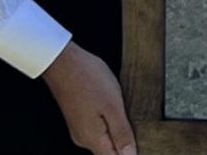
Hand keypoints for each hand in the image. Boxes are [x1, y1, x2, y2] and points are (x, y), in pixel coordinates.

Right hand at [41, 40, 135, 154]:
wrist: (64, 61)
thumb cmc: (87, 78)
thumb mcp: (113, 105)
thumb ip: (122, 132)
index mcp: (92, 138)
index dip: (130, 153)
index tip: (142, 142)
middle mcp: (83, 138)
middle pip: (110, 151)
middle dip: (126, 143)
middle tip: (136, 123)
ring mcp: (80, 128)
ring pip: (105, 140)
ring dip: (118, 131)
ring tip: (125, 112)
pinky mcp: (80, 118)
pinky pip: (99, 129)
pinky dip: (111, 123)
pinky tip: (116, 108)